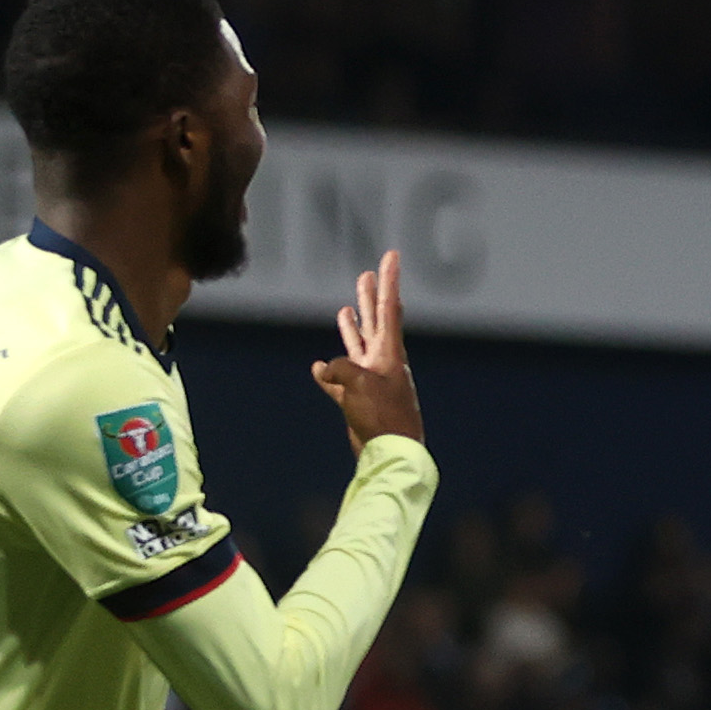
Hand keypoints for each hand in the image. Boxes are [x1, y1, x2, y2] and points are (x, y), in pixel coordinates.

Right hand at [309, 249, 424, 452]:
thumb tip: (324, 369)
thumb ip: (341, 368)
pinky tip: (318, 367)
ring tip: (347, 309)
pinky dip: (329, 374)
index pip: (389, 308)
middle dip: (370, 298)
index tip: (392, 256)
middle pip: (374, 322)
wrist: (390, 454)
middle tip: (366, 275)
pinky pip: (340, 383)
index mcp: (390, 353)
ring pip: (357, 349)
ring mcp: (370, 382)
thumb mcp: (359, 383)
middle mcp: (382, 363)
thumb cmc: (382, 416)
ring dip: (352, 329)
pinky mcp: (358, 403)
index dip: (388, 281)